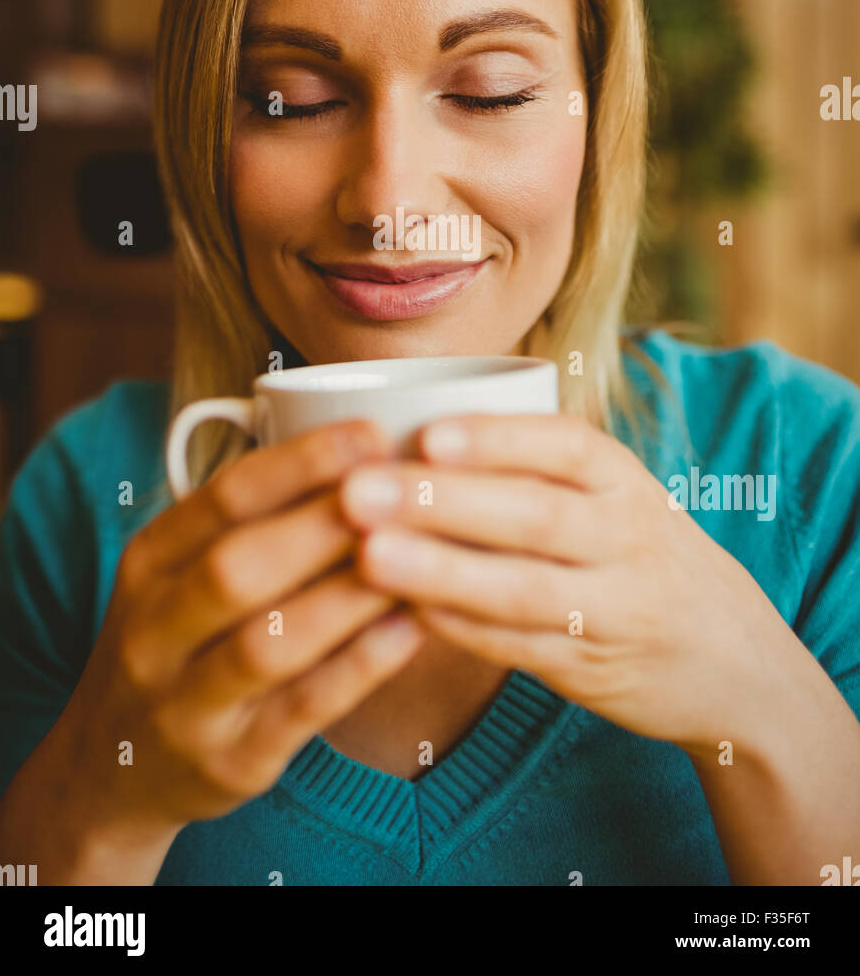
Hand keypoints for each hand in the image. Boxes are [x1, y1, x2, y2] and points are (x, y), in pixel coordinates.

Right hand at [58, 419, 424, 838]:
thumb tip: (367, 452)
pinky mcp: (229, 762)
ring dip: (348, 597)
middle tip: (401, 493)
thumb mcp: (184, 569)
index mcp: (150, 560)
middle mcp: (154, 629)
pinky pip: (300, 710)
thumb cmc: (180, 639)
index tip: (374, 433)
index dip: (302, 463)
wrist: (116, 765)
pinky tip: (412, 629)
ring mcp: (185, 703)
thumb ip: (255, 517)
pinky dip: (360, 667)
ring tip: (419, 558)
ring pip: (268, 644)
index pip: (223, 498)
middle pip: (238, 567)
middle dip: (324, 525)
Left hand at [338, 412, 800, 759]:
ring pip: (524, 589)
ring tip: (367, 555)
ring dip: (440, 572)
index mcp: (625, 480)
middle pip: (536, 515)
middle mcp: (628, 538)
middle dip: (443, 502)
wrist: (734, 657)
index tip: (427, 433)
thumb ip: (537, 467)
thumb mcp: (615, 494)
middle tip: (359, 490)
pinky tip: (402, 613)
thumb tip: (409, 424)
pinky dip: (460, 631)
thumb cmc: (639, 553)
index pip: (567, 446)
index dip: (497, 439)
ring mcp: (615, 609)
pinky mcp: (591, 669)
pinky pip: (519, 648)